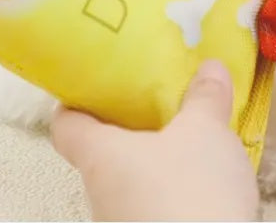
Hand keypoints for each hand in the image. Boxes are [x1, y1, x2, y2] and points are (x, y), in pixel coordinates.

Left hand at [51, 60, 259, 221]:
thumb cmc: (191, 194)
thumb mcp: (205, 132)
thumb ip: (204, 97)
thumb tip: (209, 67)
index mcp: (100, 157)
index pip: (66, 124)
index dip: (76, 98)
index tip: (94, 80)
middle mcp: (100, 195)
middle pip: (101, 154)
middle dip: (130, 128)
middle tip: (158, 102)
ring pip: (129, 185)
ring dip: (155, 165)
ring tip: (189, 142)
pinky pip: (152, 211)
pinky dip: (171, 194)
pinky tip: (201, 186)